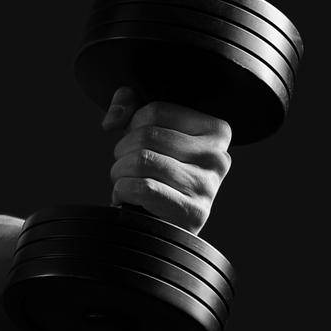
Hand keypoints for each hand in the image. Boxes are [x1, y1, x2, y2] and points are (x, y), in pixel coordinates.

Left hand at [101, 88, 232, 232]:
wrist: (165, 223)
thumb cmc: (157, 173)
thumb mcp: (148, 131)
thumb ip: (129, 107)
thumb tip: (112, 121)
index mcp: (216, 131)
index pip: (155, 111)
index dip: (132, 126)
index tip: (136, 143)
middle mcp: (218, 156)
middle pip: (147, 136)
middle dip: (122, 151)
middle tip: (126, 166)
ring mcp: (208, 186)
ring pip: (142, 161)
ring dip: (119, 172)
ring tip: (126, 180)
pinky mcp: (193, 212)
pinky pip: (142, 188)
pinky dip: (123, 190)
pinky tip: (127, 196)